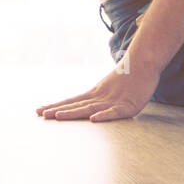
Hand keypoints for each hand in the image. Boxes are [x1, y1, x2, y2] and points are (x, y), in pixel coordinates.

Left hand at [35, 59, 159, 121]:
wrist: (144, 64)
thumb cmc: (127, 77)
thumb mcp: (108, 88)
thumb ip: (96, 97)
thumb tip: (86, 107)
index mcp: (94, 94)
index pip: (71, 101)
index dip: (56, 106)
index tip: (39, 111)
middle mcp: (100, 97)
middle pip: (76, 105)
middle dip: (58, 110)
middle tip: (40, 114)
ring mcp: (113, 101)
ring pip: (90, 108)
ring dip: (73, 113)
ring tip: (57, 116)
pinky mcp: (128, 106)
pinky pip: (114, 112)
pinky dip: (104, 116)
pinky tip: (93, 119)